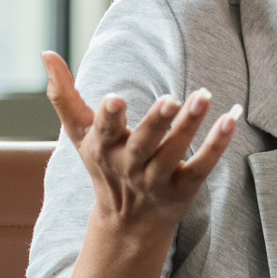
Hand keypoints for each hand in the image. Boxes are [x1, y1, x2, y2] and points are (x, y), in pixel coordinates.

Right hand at [41, 51, 239, 239]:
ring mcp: (158, 180)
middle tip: (171, 98)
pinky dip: (217, 145)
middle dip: (156, 123)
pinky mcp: (184, 189)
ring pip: (173, 153)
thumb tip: (46, 53)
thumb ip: (64, 96)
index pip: (104, 131)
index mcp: (103, 149)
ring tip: (204, 96)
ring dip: (190, 126)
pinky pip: (202, 167)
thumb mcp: (80, 135)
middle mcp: (130, 166)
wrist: (128, 224)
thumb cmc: (105, 166)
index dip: (109, 117)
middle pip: (143, 144)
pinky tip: (230, 119)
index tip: (115, 100)